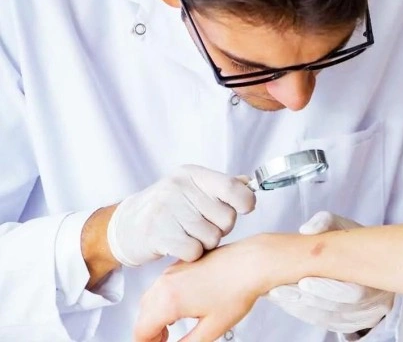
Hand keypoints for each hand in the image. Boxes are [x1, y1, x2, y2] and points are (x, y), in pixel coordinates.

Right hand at [107, 165, 254, 266]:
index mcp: (192, 174)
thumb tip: (249, 183)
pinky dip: (192, 254)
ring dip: (205, 243)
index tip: (244, 209)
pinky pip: (194, 251)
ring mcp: (166, 210)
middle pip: (227, 218)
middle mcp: (179, 187)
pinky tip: (179, 245)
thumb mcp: (192, 188)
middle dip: (221, 228)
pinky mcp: (157, 234)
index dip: (246, 202)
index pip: (232, 187)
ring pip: (212, 238)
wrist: (126, 226)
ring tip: (189, 234)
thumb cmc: (169, 208)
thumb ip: (222, 186)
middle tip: (203, 226)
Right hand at [133, 242, 266, 341]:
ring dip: (156, 314)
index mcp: (169, 300)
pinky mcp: (183, 263)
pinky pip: (163, 284)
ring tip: (173, 326)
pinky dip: (164, 298)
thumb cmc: (238, 289)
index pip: (142, 331)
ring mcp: (173, 270)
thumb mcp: (212, 328)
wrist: (254, 261)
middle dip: (150, 331)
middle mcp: (166, 282)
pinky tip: (183, 305)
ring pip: (151, 297)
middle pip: (143, 314)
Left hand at [266, 212, 393, 333]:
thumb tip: (306, 230)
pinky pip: (327, 323)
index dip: (327, 290)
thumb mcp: (342, 225)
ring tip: (276, 295)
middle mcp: (376, 303)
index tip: (303, 282)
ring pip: (329, 320)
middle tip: (279, 292)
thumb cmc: (351, 239)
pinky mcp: (352, 324)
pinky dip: (304, 313)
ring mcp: (365, 317)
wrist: (363, 257)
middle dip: (308, 301)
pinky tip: (286, 302)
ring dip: (301, 309)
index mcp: (378, 279)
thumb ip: (325, 222)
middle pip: (339, 310)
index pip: (355, 294)